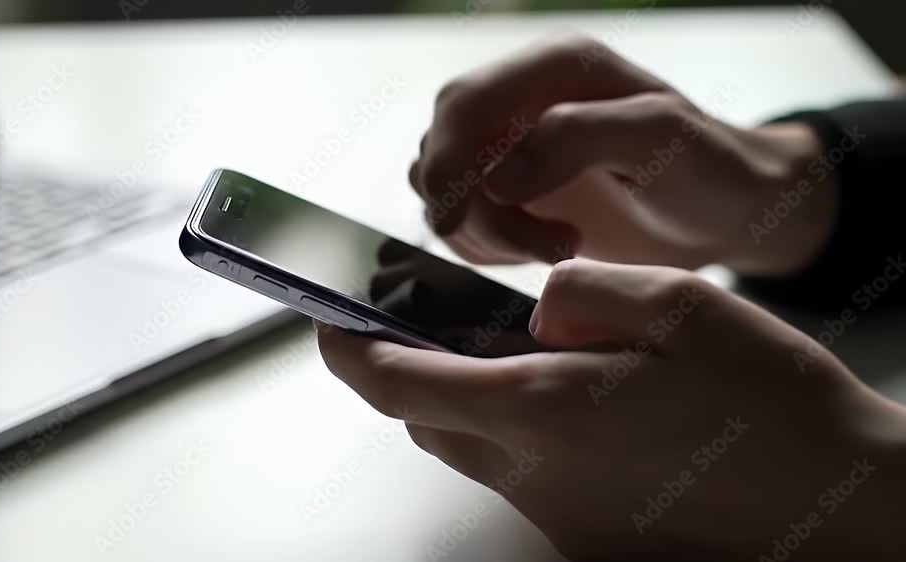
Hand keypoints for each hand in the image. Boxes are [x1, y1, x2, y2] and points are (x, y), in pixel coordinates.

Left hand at [317, 259, 905, 559]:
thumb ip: (584, 293)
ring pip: (472, 451)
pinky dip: (523, 437)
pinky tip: (584, 410)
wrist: (838, 505)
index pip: (401, 384)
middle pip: (427, 421)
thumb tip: (534, 310)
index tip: (328, 323)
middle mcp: (535, 476)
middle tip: (440, 328)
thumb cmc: (768, 403)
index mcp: (544, 410)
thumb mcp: (682, 305)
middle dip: (415, 373)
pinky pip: (523, 479)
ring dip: (473, 404)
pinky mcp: (585, 538)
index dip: (350, 352)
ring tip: (530, 361)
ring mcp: (558, 517)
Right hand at [411, 38, 836, 275]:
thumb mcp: (659, 138)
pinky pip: (465, 224)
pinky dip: (493, 248)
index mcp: (552, 70)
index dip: (447, 160)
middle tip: (543, 245)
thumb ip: (576, 138)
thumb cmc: (709, 168)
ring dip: (489, 234)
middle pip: (441, 151)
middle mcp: (521, 103)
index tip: (456, 221)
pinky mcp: (510, 195)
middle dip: (472, 209)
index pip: (462, 104)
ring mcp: (511, 150)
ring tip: (563, 246)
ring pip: (444, 193)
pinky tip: (550, 248)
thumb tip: (496, 178)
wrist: (727, 214)